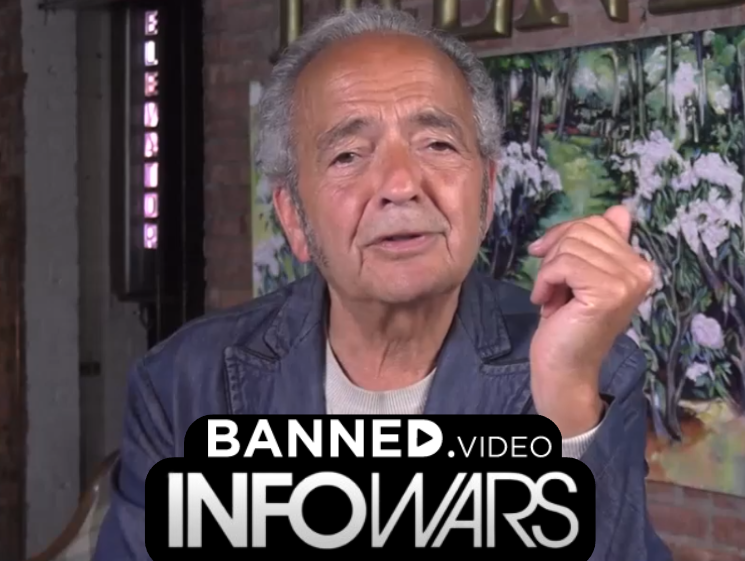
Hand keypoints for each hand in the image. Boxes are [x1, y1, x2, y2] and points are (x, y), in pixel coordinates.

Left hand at [527, 206, 653, 437]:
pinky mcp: (608, 292)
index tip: (544, 256)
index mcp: (638, 264)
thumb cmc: (568, 322)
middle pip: (583, 230)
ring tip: (550, 298)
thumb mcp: (582, 275)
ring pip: (570, 247)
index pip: (599, 223)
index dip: (564, 234)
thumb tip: (620, 209)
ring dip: (548, 272)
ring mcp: (627, 281)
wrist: (564, 367)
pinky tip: (545, 302)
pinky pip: (563, 264)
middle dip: (554, 253)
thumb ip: (600, 243)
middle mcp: (641, 270)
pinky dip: (545, 281)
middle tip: (550, 285)